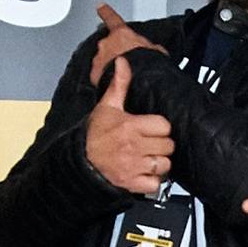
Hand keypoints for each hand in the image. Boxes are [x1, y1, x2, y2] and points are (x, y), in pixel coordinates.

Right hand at [84, 61, 173, 195]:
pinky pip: (155, 184)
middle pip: (168, 146)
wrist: (79, 161)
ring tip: (149, 157)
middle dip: (162, 144)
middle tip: (152, 143)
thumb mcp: (107, 107)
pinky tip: (145, 172)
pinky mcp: (131, 183)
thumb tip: (123, 62)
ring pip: (164, 165)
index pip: (164, 126)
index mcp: (130, 126)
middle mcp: (134, 147)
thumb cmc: (93, 134)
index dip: (160, 127)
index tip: (153, 128)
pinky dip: (153, 181)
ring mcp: (134, 166)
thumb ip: (119, 84)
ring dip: (160, 162)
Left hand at [87, 2, 164, 85]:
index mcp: (121, 34)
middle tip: (126, 61)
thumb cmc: (146, 65)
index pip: (112, 18)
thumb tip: (155, 50)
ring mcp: (98, 58)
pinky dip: (104, 77)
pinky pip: (99, 74)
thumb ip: (151, 47)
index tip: (100, 6)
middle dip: (114, 51)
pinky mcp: (94, 74)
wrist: (135, 83)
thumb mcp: (156, 52)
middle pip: (108, 44)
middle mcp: (106, 43)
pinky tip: (114, 82)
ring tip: (122, 75)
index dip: (106, 11)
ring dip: (109, 64)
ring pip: (102, 59)